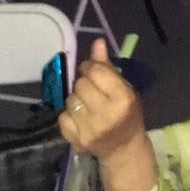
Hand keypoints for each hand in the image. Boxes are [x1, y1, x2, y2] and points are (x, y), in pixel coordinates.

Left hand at [58, 40, 156, 190]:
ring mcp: (90, 129)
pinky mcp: (78, 140)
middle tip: (92, 90)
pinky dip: (68, 115)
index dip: (91, 67)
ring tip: (87, 105)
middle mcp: (106, 114)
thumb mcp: (124, 88)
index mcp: (123, 98)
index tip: (93, 70)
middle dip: (84, 83)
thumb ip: (108, 66)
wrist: (123, 148)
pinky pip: (62, 117)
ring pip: (70, 100)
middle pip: (81, 84)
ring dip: (76, 99)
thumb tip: (97, 41)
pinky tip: (80, 118)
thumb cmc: (126, 113)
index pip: (96, 71)